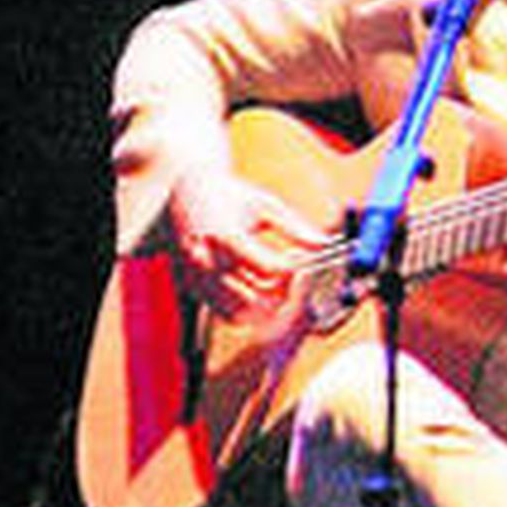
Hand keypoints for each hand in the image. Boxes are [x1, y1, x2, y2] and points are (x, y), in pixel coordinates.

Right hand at [168, 164, 325, 338]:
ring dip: (263, 305)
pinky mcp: (191, 288)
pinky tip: (254, 286)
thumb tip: (325, 245)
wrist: (182, 192)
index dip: (294, 269)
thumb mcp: (264, 204)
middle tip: (291, 274)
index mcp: (226, 236)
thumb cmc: (229, 196)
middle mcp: (208, 262)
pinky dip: (245, 309)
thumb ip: (295, 226)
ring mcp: (196, 279)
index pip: (271, 269)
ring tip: (273, 281)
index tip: (302, 259)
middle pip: (256, 300)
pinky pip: (223, 313)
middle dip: (281, 291)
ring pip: (239, 314)